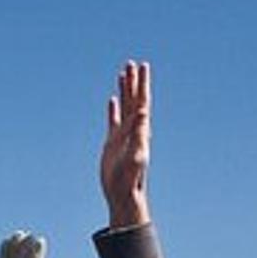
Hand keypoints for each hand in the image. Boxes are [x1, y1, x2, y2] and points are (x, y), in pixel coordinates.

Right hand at [100, 60, 151, 229]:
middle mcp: (133, 129)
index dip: (142, 84)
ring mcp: (123, 135)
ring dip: (124, 91)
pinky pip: (114, 120)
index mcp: (140, 129)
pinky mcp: (113, 143)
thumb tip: (144, 111)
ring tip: (122, 74)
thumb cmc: (130, 177)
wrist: (123, 193)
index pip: (142, 101)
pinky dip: (113, 109)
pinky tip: (112, 100)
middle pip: (134, 100)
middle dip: (133, 82)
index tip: (143, 66)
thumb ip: (139, 132)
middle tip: (132, 63)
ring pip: (124, 107)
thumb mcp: (135, 153)